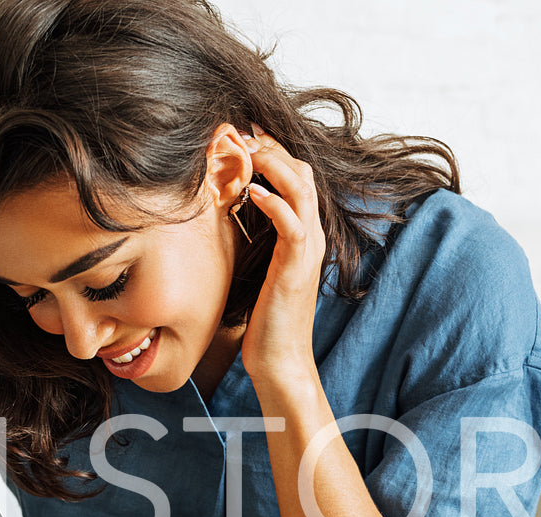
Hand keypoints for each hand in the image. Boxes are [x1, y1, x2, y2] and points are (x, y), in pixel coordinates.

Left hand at [238, 125, 325, 385]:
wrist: (280, 360)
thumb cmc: (266, 320)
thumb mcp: (260, 271)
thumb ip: (256, 242)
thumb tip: (229, 218)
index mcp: (303, 236)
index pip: (298, 179)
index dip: (275, 152)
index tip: (247, 134)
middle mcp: (311, 237)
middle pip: (303, 174)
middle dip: (274, 148)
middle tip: (244, 132)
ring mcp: (307, 252)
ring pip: (302, 190)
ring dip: (275, 165)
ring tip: (249, 150)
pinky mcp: (296, 268)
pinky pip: (293, 225)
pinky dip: (275, 203)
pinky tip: (252, 192)